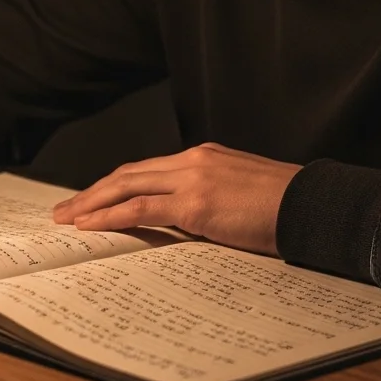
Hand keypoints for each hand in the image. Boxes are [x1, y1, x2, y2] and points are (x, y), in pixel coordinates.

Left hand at [52, 142, 300, 255]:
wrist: (315, 205)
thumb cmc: (287, 204)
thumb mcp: (241, 190)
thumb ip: (211, 196)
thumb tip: (189, 218)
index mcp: (203, 156)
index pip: (146, 168)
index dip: (115, 183)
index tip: (92, 197)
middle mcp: (192, 160)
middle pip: (128, 173)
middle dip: (93, 191)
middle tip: (64, 209)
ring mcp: (192, 179)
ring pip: (127, 186)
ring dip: (92, 203)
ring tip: (67, 218)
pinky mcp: (196, 204)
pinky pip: (142, 209)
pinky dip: (111, 215)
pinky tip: (92, 225)